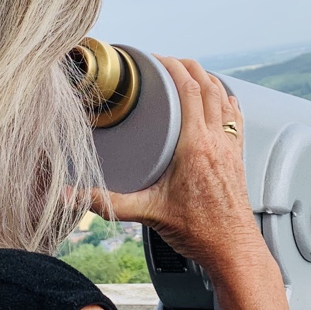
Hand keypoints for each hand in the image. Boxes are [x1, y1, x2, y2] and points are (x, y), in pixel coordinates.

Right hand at [95, 56, 260, 269]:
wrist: (233, 250)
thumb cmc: (198, 232)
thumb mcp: (147, 213)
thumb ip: (107, 203)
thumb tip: (71, 197)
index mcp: (196, 146)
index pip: (189, 91)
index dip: (173, 68)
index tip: (157, 59)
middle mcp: (217, 141)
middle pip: (209, 86)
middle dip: (190, 66)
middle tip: (170, 61)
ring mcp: (231, 147)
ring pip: (225, 98)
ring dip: (209, 79)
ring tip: (191, 73)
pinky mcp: (238, 157)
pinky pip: (237, 117)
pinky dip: (227, 100)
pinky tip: (220, 100)